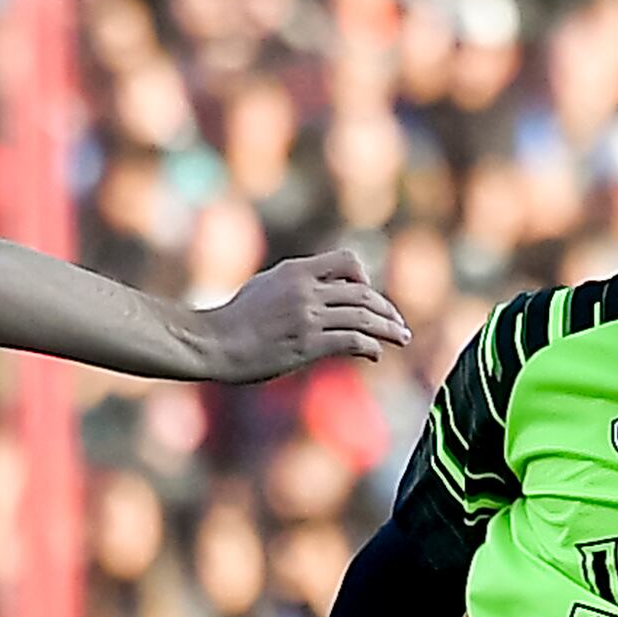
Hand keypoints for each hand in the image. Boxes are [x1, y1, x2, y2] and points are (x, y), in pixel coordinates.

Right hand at [194, 253, 408, 383]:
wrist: (215, 343)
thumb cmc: (235, 319)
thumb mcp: (266, 286)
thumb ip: (296, 284)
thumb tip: (321, 289)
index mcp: (296, 271)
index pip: (347, 261)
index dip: (364, 278)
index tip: (369, 296)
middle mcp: (306, 290)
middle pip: (363, 294)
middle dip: (387, 310)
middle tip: (399, 324)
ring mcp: (308, 317)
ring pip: (364, 317)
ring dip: (389, 329)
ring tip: (402, 338)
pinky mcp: (308, 344)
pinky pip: (352, 341)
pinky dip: (370, 347)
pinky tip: (376, 355)